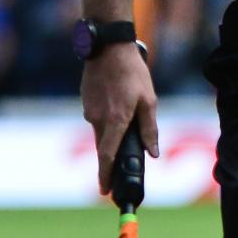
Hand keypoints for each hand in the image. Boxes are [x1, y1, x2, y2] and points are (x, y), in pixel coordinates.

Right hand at [82, 43, 159, 193]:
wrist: (108, 46)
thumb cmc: (133, 72)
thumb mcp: (149, 100)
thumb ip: (150, 129)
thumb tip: (152, 154)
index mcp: (116, 120)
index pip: (107, 156)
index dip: (106, 176)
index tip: (105, 191)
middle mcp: (98, 119)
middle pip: (103, 148)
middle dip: (110, 160)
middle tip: (118, 168)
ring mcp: (89, 110)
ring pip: (100, 132)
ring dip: (111, 133)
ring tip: (126, 112)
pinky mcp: (85, 102)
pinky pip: (96, 118)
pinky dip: (106, 119)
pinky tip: (116, 102)